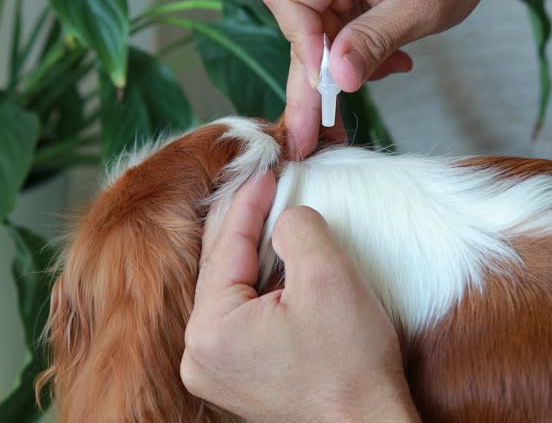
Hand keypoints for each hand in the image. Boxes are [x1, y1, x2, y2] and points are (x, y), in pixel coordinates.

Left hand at [180, 174, 419, 422]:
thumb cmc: (352, 364)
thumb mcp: (329, 275)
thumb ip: (298, 227)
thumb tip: (283, 218)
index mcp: (211, 330)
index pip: (226, 246)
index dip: (247, 202)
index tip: (264, 171)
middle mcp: (199, 355)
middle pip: (221, 269)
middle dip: (245, 226)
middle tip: (265, 188)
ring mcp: (215, 372)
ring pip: (229, 292)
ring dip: (251, 256)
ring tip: (271, 220)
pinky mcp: (236, 379)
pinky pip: (238, 317)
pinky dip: (256, 288)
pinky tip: (275, 268)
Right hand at [261, 0, 504, 157]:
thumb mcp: (423, 5)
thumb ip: (376, 39)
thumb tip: (339, 80)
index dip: (303, 46)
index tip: (330, 83)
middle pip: (298, 26)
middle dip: (311, 84)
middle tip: (308, 140)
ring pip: (315, 35)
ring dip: (344, 69)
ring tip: (394, 68)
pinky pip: (334, 30)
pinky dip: (357, 53)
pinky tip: (391, 60)